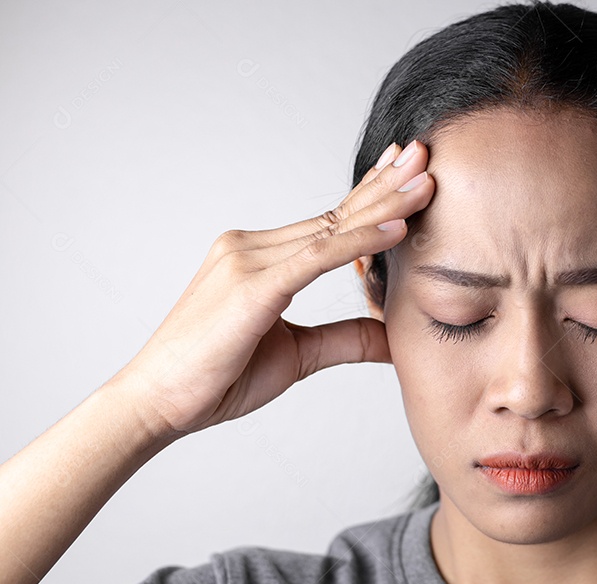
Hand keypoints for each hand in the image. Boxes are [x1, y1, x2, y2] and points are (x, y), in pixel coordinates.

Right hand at [111, 140, 434, 438]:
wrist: (158, 404)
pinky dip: (360, 242)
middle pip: (334, 214)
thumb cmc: (216, 378)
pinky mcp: (252, 287)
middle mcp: (251, 248)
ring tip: (426, 181)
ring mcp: (248, 261)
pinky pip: (317, 258)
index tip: (405, 173)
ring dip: (384, 204)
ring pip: (332, 228)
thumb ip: (344, 339)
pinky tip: (397, 229)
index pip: (328, 222)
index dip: (370, 197)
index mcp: (259, 258)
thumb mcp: (297, 356)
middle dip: (384, 184)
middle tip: (424, 154)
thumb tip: (392, 340)